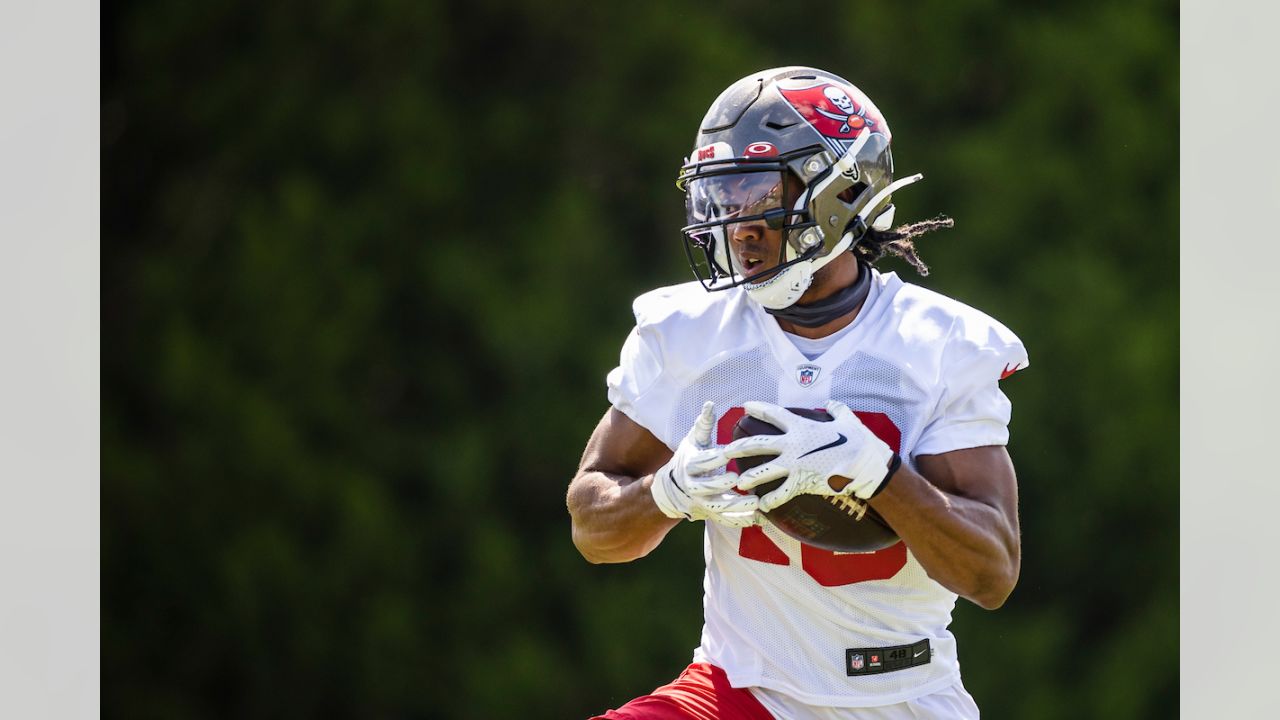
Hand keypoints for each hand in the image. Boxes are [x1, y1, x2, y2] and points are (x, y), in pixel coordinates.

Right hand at [651, 401, 759, 527]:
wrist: (674, 488)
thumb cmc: (689, 457)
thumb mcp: (693, 439)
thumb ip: (704, 424)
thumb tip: (710, 404)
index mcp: (690, 465)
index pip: (701, 462)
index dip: (714, 458)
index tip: (728, 453)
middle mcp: (694, 486)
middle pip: (706, 488)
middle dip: (720, 484)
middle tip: (738, 479)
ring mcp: (702, 502)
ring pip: (717, 508)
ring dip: (736, 507)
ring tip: (756, 503)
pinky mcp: (711, 514)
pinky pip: (725, 520)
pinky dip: (739, 520)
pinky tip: (756, 518)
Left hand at [718, 400, 896, 511]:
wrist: (865, 464)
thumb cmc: (858, 440)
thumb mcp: (847, 419)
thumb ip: (835, 411)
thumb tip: (832, 405)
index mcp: (801, 426)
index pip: (773, 414)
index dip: (758, 408)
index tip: (745, 406)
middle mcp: (792, 444)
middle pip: (758, 444)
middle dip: (739, 447)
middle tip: (725, 451)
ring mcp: (794, 464)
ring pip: (763, 471)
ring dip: (749, 477)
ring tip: (739, 483)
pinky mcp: (801, 482)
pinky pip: (781, 493)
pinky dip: (771, 500)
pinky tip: (763, 506)